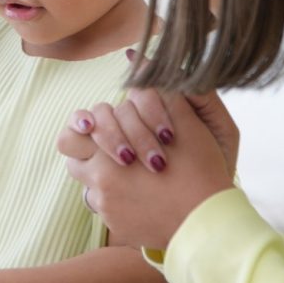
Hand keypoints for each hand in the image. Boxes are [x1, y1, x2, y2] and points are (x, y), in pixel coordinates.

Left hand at [58, 90, 234, 250]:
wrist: (209, 226)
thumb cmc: (202, 171)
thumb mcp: (185, 124)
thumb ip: (155, 91)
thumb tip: (133, 56)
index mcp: (112, 151)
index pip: (76, 131)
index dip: (86, 125)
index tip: (96, 124)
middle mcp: (101, 181)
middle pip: (74, 158)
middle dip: (92, 150)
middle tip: (118, 150)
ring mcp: (106, 206)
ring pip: (87, 184)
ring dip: (102, 174)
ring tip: (130, 171)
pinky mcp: (115, 226)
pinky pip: (103, 207)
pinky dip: (118, 198)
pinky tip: (143, 194)